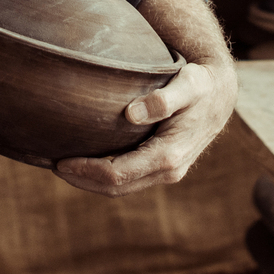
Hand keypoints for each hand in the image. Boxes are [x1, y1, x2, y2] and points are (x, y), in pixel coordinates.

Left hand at [53, 57, 237, 197]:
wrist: (220, 95)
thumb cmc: (201, 86)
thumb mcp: (188, 84)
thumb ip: (164, 99)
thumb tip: (132, 113)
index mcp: (169, 156)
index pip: (118, 174)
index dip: (87, 171)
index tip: (61, 161)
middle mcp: (169, 171)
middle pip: (116, 187)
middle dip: (83, 180)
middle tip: (53, 166)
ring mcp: (167, 173)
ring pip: (122, 188)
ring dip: (91, 182)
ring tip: (64, 168)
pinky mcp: (163, 168)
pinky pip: (129, 180)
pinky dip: (105, 177)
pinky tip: (87, 164)